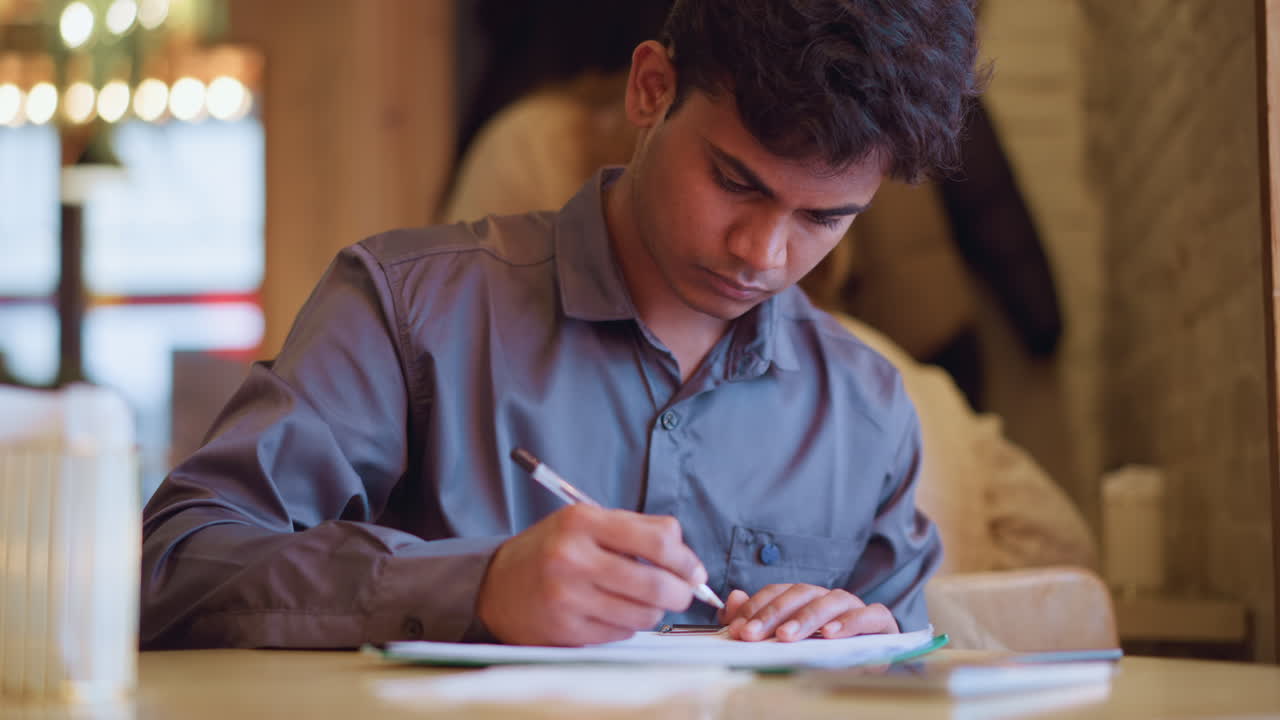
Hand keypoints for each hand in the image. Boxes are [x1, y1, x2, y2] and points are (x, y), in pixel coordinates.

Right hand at [476, 505, 707, 645]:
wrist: (496, 585)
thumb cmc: (553, 549)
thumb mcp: (587, 522)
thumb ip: (639, 530)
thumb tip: (688, 560)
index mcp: (582, 522)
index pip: (658, 542)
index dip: (687, 561)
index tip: (695, 571)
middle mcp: (573, 558)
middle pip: (657, 585)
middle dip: (681, 593)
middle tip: (682, 593)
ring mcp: (568, 597)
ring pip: (643, 614)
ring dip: (654, 611)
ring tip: (641, 601)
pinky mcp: (566, 629)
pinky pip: (621, 633)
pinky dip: (627, 625)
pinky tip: (612, 611)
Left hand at [718, 584, 898, 641]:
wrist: (867, 672)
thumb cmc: (824, 656)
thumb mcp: (787, 643)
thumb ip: (758, 621)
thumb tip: (732, 598)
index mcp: (806, 599)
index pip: (778, 592)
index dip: (757, 607)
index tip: (739, 628)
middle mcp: (829, 598)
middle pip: (801, 594)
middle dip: (774, 614)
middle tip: (754, 634)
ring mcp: (856, 607)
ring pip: (832, 601)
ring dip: (808, 617)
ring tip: (787, 636)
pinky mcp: (881, 622)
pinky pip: (870, 614)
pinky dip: (852, 621)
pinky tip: (832, 634)